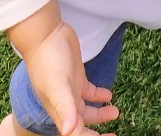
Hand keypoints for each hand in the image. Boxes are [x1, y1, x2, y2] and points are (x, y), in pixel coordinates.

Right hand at [22, 20, 119, 134]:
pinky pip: (89, 92)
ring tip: (115, 112)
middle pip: (82, 125)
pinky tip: (108, 95)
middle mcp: (65, 104)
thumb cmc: (48, 61)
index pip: (77, 134)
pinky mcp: (76, 76)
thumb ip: (64, 108)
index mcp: (60, 111)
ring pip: (87, 110)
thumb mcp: (57, 85)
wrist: (45, 34)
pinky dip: (98, 96)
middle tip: (114, 134)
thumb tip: (70, 132)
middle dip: (97, 132)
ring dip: (100, 114)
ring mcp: (71, 90)